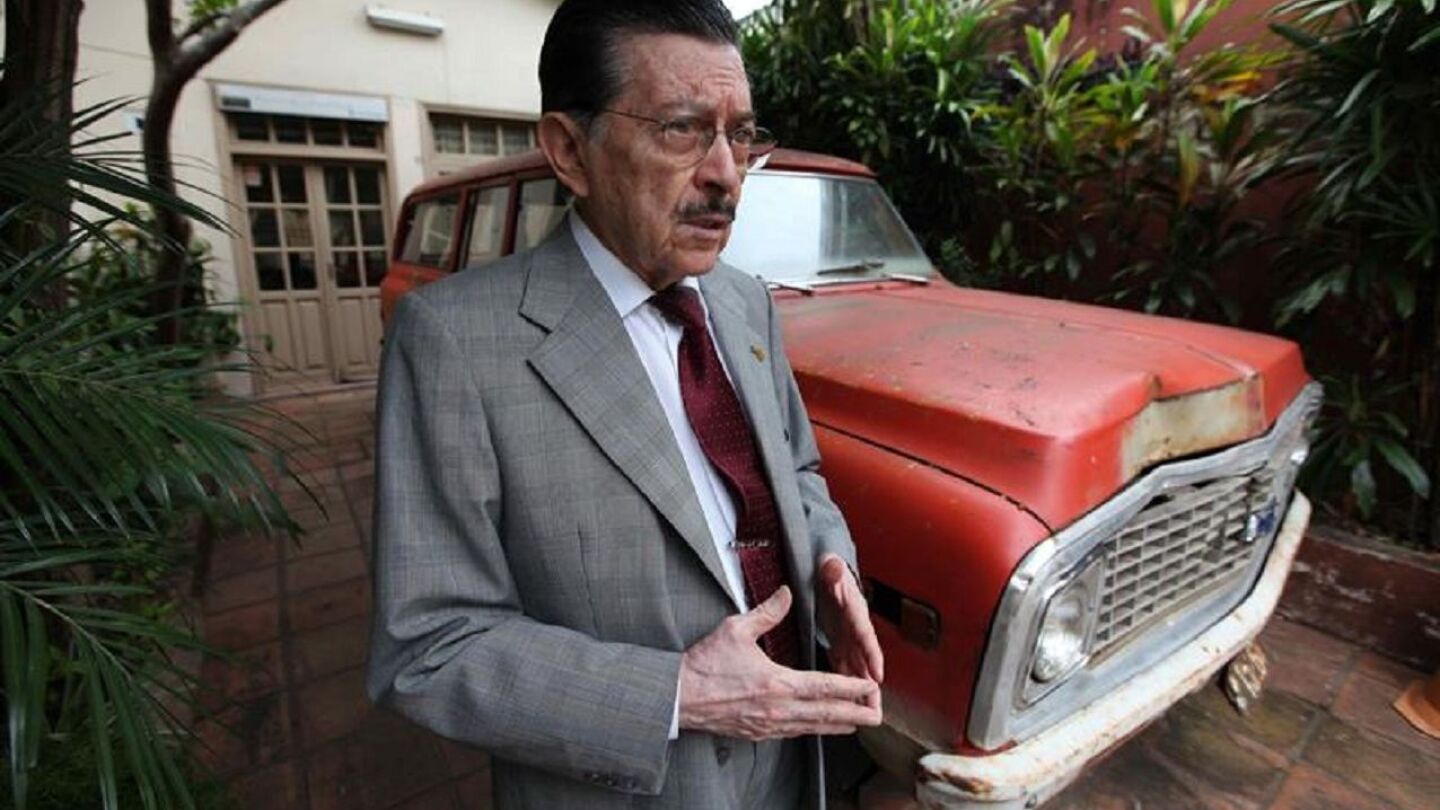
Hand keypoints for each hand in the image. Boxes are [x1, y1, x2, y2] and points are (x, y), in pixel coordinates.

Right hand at [678, 586, 881, 739]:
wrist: (677, 697)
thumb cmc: (704, 664)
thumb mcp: (736, 629)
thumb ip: (767, 612)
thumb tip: (786, 592)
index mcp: (777, 683)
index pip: (824, 686)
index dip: (851, 688)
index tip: (871, 687)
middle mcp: (778, 709)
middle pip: (826, 714)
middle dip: (855, 714)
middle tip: (877, 714)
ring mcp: (769, 724)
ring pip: (812, 727)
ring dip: (838, 725)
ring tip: (858, 723)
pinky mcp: (758, 733)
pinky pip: (794, 734)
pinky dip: (813, 730)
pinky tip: (821, 728)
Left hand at [817, 553, 883, 706]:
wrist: (830, 572)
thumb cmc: (830, 571)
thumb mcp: (830, 567)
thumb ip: (832, 569)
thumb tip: (834, 565)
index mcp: (854, 611)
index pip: (864, 634)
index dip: (871, 654)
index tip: (877, 674)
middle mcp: (856, 629)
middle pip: (866, 660)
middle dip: (871, 687)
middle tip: (876, 710)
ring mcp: (850, 639)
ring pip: (858, 669)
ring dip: (862, 693)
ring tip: (867, 716)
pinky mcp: (842, 644)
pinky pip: (846, 667)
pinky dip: (848, 685)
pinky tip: (848, 704)